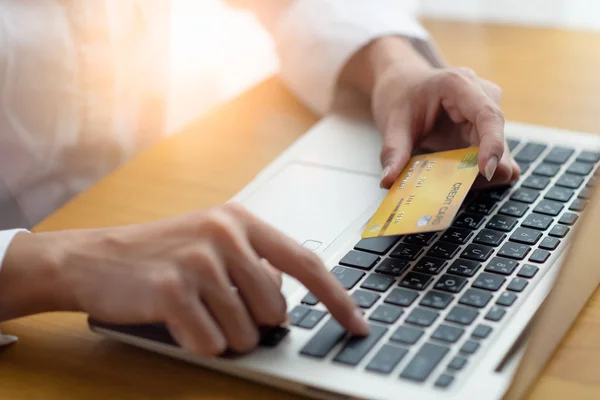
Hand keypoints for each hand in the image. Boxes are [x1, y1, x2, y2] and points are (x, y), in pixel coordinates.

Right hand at [0, 204, 368, 354]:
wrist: (95, 259)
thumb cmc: (161, 253)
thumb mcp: (213, 242)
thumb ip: (256, 264)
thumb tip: (287, 303)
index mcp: (241, 220)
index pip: (306, 263)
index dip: (337, 299)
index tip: (358, 325)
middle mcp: (224, 233)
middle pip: (275, 310)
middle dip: (254, 322)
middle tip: (219, 305)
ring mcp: (197, 260)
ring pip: (246, 333)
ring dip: (225, 334)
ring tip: (196, 309)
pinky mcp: (171, 290)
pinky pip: (211, 343)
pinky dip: (199, 342)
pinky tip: (177, 320)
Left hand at [341, 37, 519, 188]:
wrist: (401, 83)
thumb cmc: (399, 95)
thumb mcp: (392, 122)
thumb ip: (393, 151)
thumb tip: (388, 180)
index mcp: (460, 85)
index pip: (488, 115)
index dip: (492, 144)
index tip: (486, 170)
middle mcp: (482, 96)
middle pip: (497, 139)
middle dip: (483, 168)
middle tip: (457, 190)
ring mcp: (486, 115)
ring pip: (498, 152)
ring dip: (479, 174)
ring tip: (450, 184)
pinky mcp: (484, 132)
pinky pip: (491, 157)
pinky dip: (477, 173)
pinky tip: (457, 180)